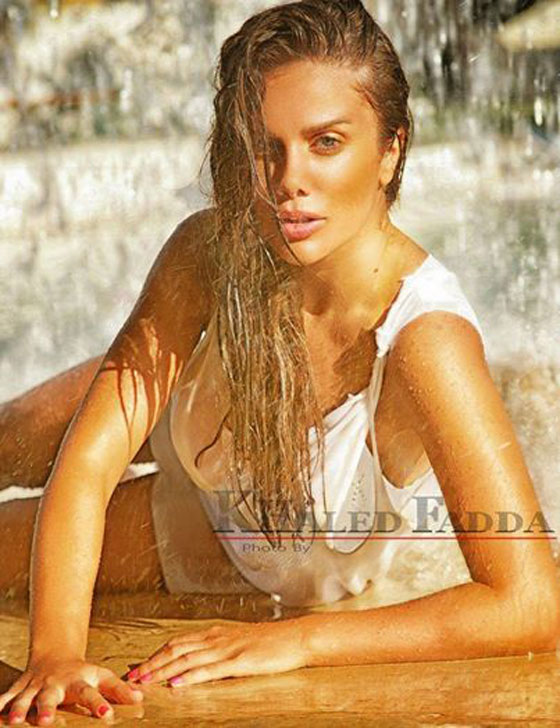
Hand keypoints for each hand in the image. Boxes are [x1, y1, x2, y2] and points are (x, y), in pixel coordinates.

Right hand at [0, 657, 143, 724]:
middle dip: (49, 708)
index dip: (99, 703)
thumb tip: (140, 698)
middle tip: (48, 721)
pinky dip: (0, 706)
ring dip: (20, 709)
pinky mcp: (21, 689)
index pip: (91, 693)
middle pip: (52, 696)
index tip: (106, 715)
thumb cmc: (82, 672)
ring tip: (15, 722)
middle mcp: (56, 684)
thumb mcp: (101, 676)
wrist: (56, 655)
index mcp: (79, 682)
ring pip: (26, 698)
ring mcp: (36, 687)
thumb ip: (118, 689)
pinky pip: (7, 698)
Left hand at [127, 620, 307, 686]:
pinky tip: (177, 683)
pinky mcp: (239, 662)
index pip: (178, 642)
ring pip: (187, 659)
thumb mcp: (240, 642)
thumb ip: (219, 649)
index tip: (138, 665)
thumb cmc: (271, 642)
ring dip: (163, 670)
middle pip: (176, 649)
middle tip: (132, 676)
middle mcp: (217, 638)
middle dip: (152, 663)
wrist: (296, 637)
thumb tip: (199, 661)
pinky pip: (209, 670)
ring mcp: (227, 649)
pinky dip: (189, 677)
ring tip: (145, 681)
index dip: (156, 653)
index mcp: (216, 633)